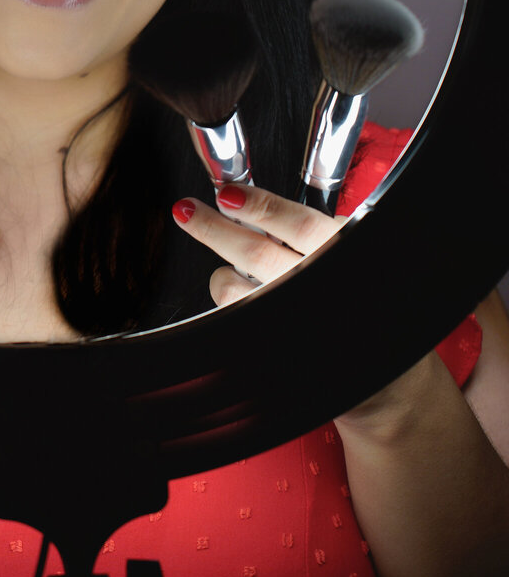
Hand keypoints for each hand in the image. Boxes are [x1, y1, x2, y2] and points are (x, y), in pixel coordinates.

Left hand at [171, 184, 430, 422]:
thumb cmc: (363, 303)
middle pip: (256, 255)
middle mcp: (322, 289)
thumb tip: (243, 199)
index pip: (300, 226)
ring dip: (222, 275)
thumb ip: (309, 231)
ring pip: (235, 290)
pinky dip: (231, 306)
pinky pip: (232, 321)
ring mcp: (296, 324)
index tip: (229, 194)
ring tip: (231, 270)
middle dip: (214, 229)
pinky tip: (244, 302)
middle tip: (187, 210)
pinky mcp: (273, 353)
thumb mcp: (355, 254)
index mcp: (347, 257)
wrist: (389, 383)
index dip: (261, 207)